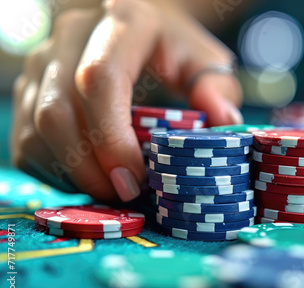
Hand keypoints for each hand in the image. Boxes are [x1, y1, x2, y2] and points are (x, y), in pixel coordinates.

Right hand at [11, 0, 242, 201]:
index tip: (135, 178)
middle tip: (124, 195)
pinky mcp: (30, 88)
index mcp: (122, 22)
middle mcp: (71, 37)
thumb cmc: (172, 47)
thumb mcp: (203, 59)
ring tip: (110, 190)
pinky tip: (89, 177)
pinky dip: (55, 170)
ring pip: (35, 129)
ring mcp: (43, 62)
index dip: (112, 138)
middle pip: (57, 110)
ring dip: (71, 173)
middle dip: (89, 167)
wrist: (134, 27)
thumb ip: (217, 89)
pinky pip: (26, 140)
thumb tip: (224, 123)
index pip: (100, 79)